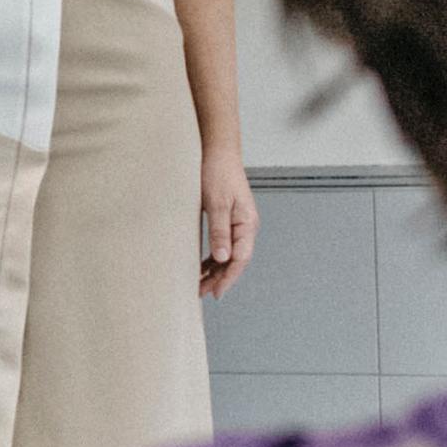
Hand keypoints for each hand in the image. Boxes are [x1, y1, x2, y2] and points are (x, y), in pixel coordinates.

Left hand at [200, 146, 258, 297]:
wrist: (218, 153)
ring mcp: (238, 224)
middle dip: (220, 278)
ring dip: (215, 270)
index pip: (240, 259)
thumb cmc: (217, 173)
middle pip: (235, 260)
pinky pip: (223, 245)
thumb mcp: (216, 203)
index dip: (228, 278)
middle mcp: (246, 227)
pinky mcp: (229, 220)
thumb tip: (222, 259)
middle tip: (202, 293)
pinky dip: (213, 258)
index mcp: (247, 224)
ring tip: (199, 285)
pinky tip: (202, 267)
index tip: (216, 292)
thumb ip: (219, 231)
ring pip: (229, 255)